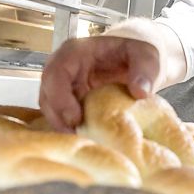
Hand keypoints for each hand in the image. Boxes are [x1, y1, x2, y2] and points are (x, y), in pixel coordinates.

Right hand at [38, 36, 160, 132]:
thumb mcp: (146, 56)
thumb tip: (140, 92)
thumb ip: (144, 71)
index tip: (75, 118)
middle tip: (76, 137)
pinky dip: (68, 128)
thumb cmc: (135, 53)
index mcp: (76, 51)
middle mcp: (63, 67)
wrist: (133, 58)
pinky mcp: (67, 99)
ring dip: (61, 125)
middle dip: (58, 117)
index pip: (57, 72)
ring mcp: (63, 84)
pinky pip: (59, 115)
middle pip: (47, 93)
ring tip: (80, 142)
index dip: (60, 97)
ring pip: (49, 107)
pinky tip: (82, 139)